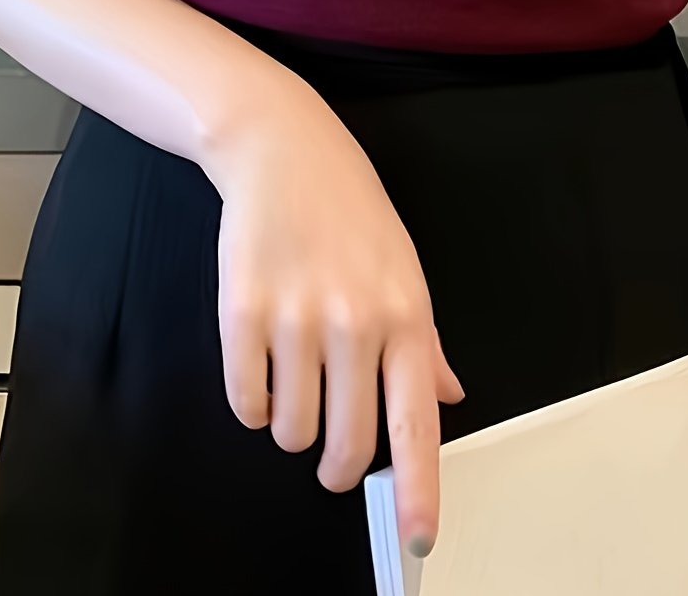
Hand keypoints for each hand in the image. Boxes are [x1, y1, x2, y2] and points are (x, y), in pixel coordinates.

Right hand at [207, 70, 465, 557]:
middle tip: (330, 451)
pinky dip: (251, 401)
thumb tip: (446, 396)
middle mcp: (356, 323)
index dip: (417, 490)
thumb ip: (425, 341)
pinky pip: (245, 402)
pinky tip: (261, 364)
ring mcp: (296, 318)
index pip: (417, 425)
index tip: (418, 536)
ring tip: (294, 379)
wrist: (284, 151)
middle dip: (335, 465)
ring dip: (290, 425)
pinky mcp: (242, 313)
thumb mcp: (405, 268)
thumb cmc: (349, 209)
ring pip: (290, 431)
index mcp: (406, 316)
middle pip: (346, 445)